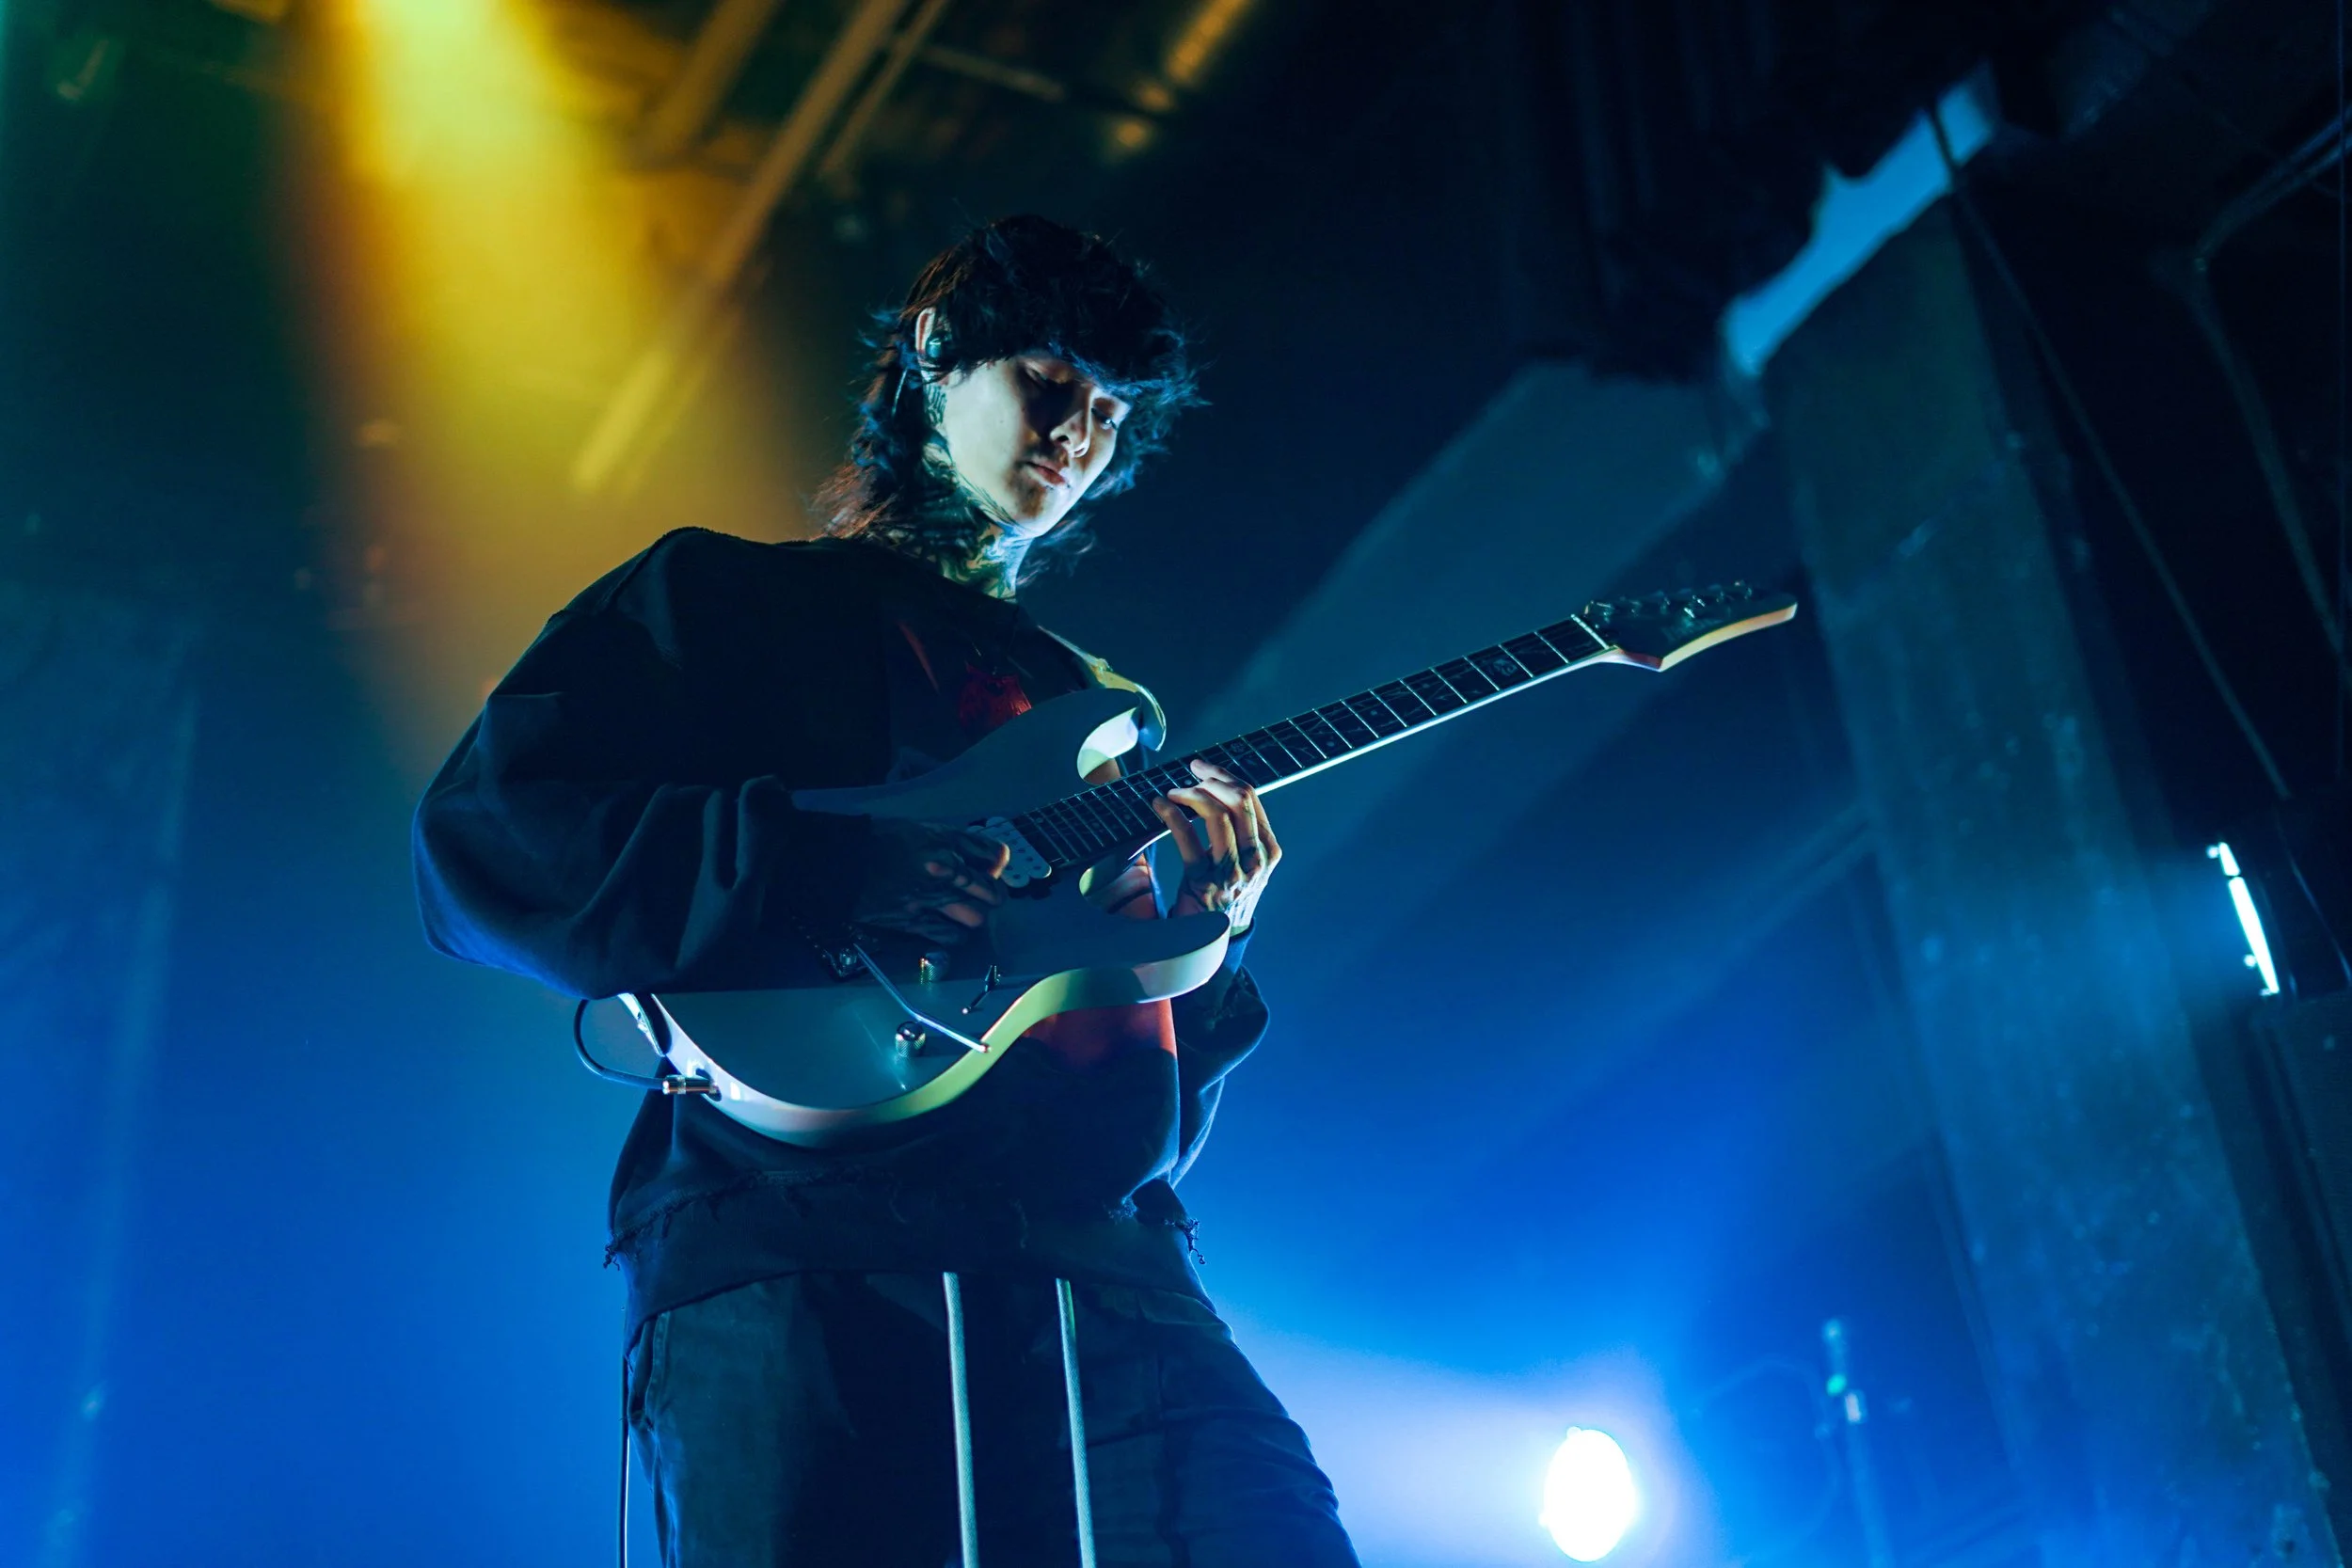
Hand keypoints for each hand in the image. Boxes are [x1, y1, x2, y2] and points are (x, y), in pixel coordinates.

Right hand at [852, 819, 1010, 945]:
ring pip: (976, 917)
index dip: (996, 864)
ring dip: (974, 915)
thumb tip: (991, 859)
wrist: (841, 864)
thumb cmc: (882, 841)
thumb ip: (959, 842)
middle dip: (993, 894)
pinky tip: (948, 926)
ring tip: (964, 911)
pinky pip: (952, 936)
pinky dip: (955, 934)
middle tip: (983, 894)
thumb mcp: (923, 829)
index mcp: (945, 842)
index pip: (995, 855)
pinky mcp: (914, 922)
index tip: (989, 868)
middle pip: (992, 891)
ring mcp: (930, 899)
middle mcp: (943, 871)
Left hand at [1149, 758, 1279, 930]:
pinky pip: (1187, 837)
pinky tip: (1159, 805)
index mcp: (1268, 852)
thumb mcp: (1246, 866)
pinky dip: (1171, 814)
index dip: (1225, 776)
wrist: (1214, 943)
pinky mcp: (1203, 883)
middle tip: (1190, 771)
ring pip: (1217, 814)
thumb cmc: (1226, 898)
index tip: (1204, 768)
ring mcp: (1231, 873)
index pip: (1252, 799)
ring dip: (1191, 794)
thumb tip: (1218, 790)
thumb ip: (1242, 834)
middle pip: (1239, 800)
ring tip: (1172, 792)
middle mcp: (1255, 861)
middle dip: (1211, 777)